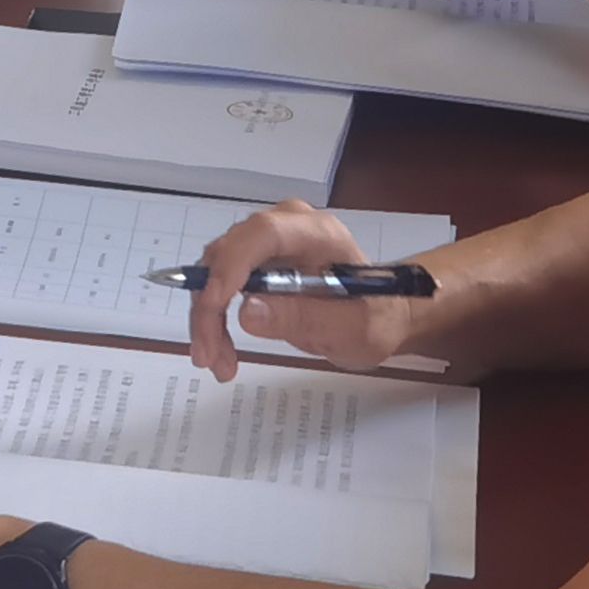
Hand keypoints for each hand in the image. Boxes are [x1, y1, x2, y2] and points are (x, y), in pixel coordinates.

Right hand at [185, 201, 435, 377]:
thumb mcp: (349, 329)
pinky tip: (222, 351)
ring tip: (218, 363)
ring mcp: (268, 242)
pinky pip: (221, 283)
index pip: (263, 233)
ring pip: (216, 269)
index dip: (233, 264)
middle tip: (208, 356)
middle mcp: (285, 226)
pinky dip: (215, 318)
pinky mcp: (256, 260)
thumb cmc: (374, 321)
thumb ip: (303, 317)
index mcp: (317, 233)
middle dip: (211, 305)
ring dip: (208, 317)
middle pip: (230, 252)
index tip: (214, 306)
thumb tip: (246, 311)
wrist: (381, 317)